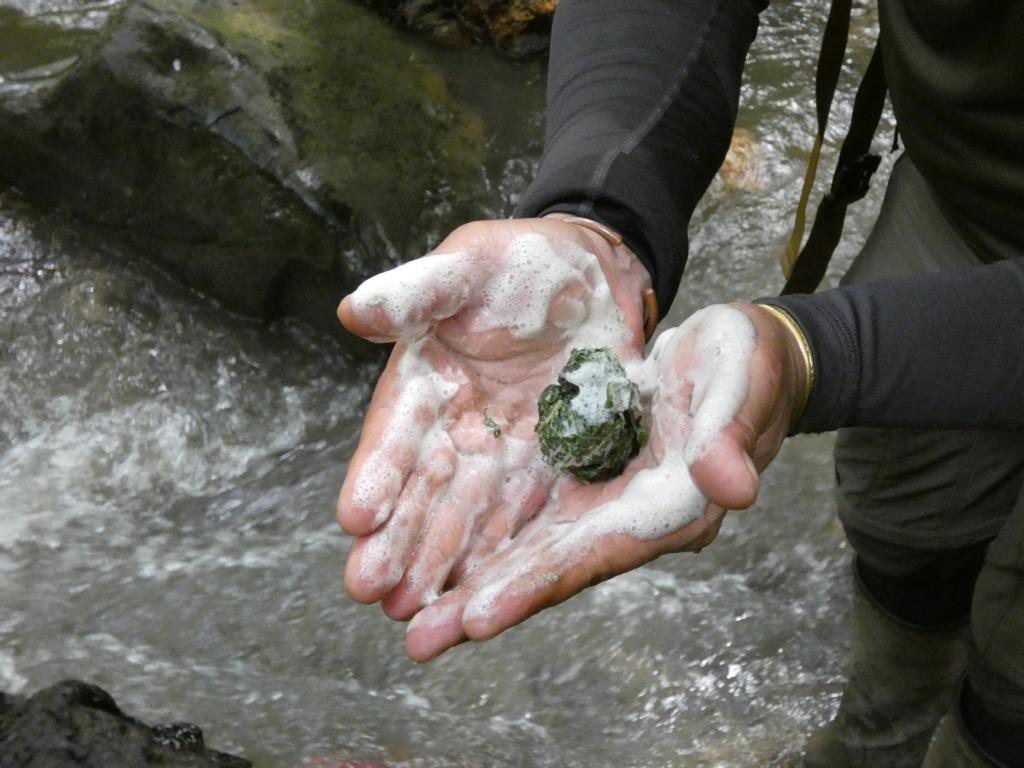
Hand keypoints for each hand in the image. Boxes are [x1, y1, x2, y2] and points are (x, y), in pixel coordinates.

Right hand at [336, 218, 650, 621]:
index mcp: (425, 381)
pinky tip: (480, 601)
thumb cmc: (519, 266)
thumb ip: (416, 291)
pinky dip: (502, 558)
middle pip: (423, 491)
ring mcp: (501, 456)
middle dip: (398, 542)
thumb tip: (355, 309)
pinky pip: (524, 519)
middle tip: (372, 591)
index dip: (376, 472)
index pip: (395, 432)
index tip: (356, 517)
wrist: (591, 280)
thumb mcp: (468, 266)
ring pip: (467, 519)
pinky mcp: (548, 470)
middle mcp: (455, 430)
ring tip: (415, 616)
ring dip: (441, 567)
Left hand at [401, 303, 805, 660]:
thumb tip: (731, 488)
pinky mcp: (586, 476)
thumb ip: (732, 436)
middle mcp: (631, 517)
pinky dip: (491, 536)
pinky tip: (446, 553)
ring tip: (416, 616)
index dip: (537, 585)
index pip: (597, 555)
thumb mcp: (742, 384)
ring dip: (478, 579)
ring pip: (534, 548)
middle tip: (422, 640)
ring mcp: (605, 500)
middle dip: (489, 602)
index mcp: (671, 507)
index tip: (478, 618)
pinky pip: (531, 512)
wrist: (737, 354)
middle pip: (553, 568)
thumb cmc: (747, 366)